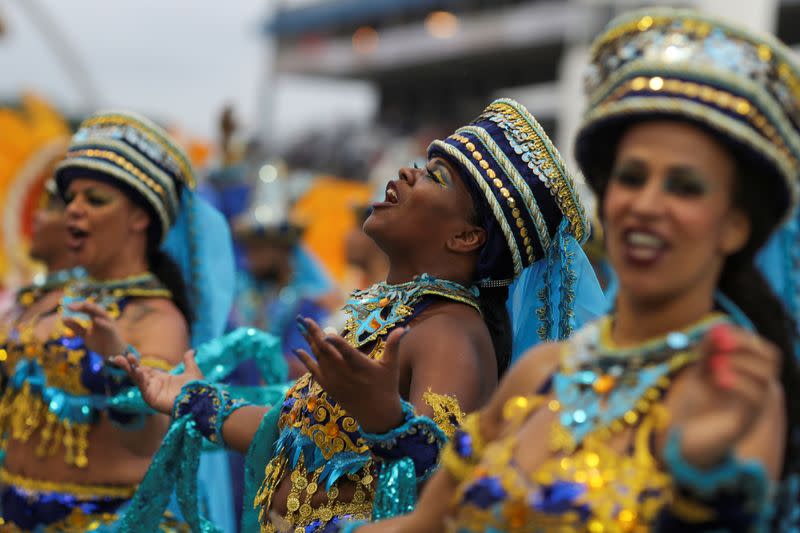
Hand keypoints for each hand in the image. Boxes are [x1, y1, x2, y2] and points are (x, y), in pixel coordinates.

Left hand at [63, 300, 125, 356]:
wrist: (112, 354)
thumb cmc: (100, 343)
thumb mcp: (85, 335)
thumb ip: (76, 327)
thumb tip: (63, 319)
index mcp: (96, 317)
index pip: (86, 308)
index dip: (77, 306)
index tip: (66, 307)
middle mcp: (103, 318)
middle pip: (93, 307)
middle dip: (82, 306)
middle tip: (70, 307)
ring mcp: (109, 323)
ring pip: (102, 313)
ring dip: (93, 309)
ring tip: (84, 305)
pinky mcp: (113, 331)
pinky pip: (108, 325)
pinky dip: (103, 322)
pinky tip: (95, 320)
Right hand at [110, 349, 204, 414]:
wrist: (199, 399)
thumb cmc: (196, 389)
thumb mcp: (192, 371)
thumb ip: (189, 361)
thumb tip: (192, 351)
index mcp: (162, 379)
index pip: (145, 370)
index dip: (137, 363)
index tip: (129, 355)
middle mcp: (155, 386)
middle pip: (137, 375)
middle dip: (128, 366)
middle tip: (117, 358)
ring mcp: (152, 393)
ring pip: (138, 380)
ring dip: (131, 371)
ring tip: (124, 360)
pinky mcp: (152, 400)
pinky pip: (143, 388)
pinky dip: (140, 380)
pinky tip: (138, 371)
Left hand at [294, 316, 406, 432]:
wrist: (377, 414)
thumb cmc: (387, 386)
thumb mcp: (391, 366)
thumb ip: (394, 345)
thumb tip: (403, 327)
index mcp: (361, 367)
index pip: (347, 352)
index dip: (336, 342)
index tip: (327, 332)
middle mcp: (345, 374)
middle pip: (326, 351)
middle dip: (314, 334)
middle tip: (304, 319)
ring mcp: (335, 381)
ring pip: (318, 358)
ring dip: (309, 341)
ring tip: (301, 326)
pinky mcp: (329, 387)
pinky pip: (314, 372)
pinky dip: (305, 360)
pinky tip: (298, 349)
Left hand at [666, 324, 780, 468]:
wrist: (684, 439)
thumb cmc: (694, 404)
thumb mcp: (699, 371)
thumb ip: (707, 351)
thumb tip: (716, 327)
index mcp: (751, 375)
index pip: (763, 348)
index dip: (744, 336)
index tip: (719, 331)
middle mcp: (759, 390)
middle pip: (771, 360)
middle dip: (747, 346)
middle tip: (720, 344)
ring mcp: (755, 408)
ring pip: (766, 380)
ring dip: (741, 364)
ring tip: (714, 363)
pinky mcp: (746, 424)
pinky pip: (754, 401)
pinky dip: (738, 384)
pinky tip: (717, 379)